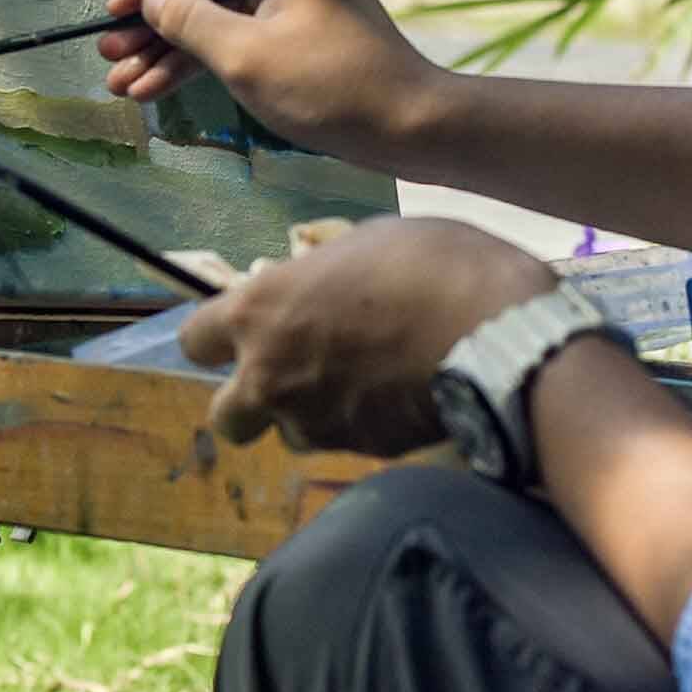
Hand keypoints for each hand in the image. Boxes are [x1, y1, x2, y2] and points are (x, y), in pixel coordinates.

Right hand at [100, 0, 448, 175]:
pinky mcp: (299, 25)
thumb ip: (190, 23)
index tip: (112, 18)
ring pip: (216, 12)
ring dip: (170, 48)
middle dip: (153, 23)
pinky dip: (203, 58)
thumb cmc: (332, 89)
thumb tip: (152, 2)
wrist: (410, 127)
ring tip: (123, 82)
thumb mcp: (247, 58)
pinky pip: (239, 31)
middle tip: (110, 56)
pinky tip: (157, 86)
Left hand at [179, 216, 554, 454]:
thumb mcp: (368, 240)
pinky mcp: (361, 451)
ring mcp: (315, 421)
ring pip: (289, 434)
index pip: (195, 340)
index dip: (216, 338)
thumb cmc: (433, 265)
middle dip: (247, 403)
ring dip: (309, 417)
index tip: (241, 331)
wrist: (496, 335)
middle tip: (286, 378)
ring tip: (357, 386)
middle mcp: (271, 376)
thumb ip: (324, 272)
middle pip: (224, 417)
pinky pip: (345, 442)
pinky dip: (360, 426)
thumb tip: (320, 282)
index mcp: (261, 311)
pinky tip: (396, 398)